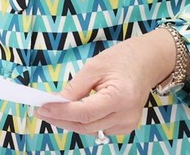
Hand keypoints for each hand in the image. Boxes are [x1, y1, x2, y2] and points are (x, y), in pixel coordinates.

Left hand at [35, 28, 176, 138]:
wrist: (148, 62)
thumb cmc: (123, 59)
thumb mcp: (95, 66)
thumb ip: (75, 87)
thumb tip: (55, 102)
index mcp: (120, 97)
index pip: (85, 113)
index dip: (61, 112)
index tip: (42, 108)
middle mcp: (126, 116)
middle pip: (86, 125)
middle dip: (61, 119)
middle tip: (41, 111)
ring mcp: (128, 124)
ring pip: (90, 130)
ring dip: (70, 122)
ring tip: (52, 111)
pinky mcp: (126, 126)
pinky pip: (99, 129)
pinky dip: (83, 122)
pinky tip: (72, 113)